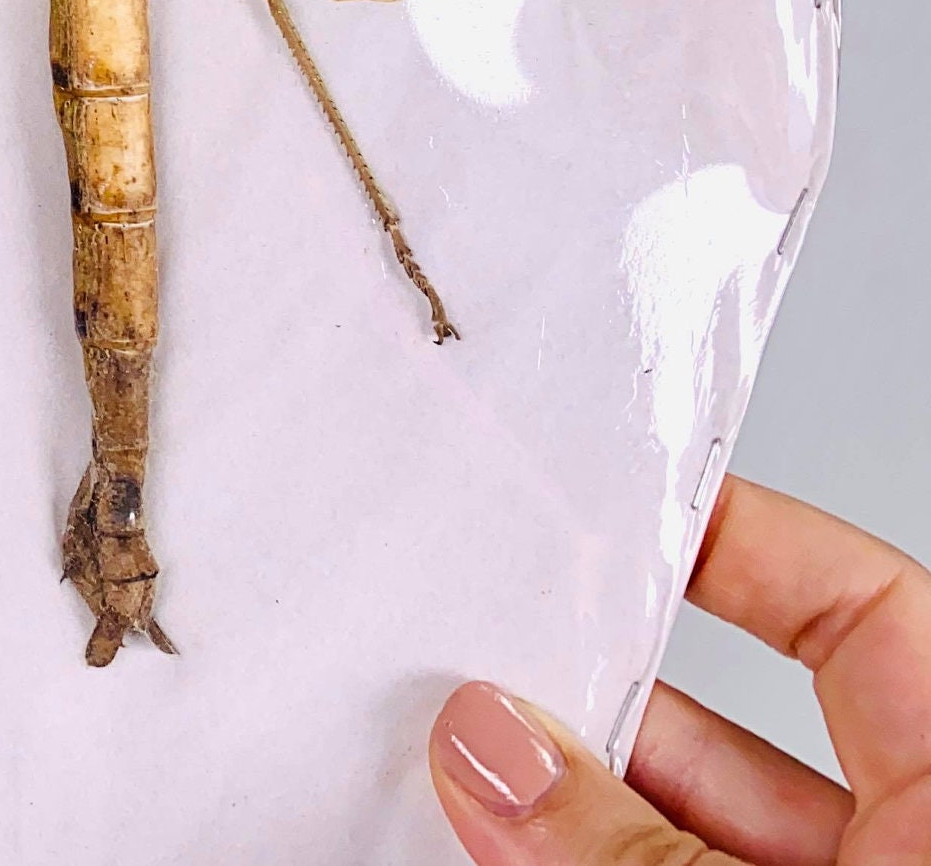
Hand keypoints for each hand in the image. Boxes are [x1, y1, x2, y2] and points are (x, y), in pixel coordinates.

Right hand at [430, 477, 930, 862]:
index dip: (750, 544)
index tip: (623, 506)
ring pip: (678, 828)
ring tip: (450, 767)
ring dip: (559, 799)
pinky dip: (565, 865)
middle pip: (735, 736)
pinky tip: (474, 839)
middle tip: (481, 658)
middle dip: (599, 697)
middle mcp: (901, 856)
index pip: (867, 614)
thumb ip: (635, 844)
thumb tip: (492, 744)